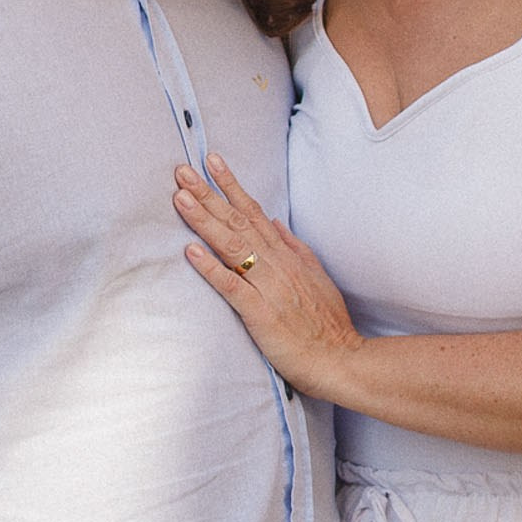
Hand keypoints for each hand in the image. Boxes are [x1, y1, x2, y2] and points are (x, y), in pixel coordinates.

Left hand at [174, 153, 362, 395]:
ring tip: (180, 198)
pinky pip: (232, 286)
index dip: (231, 186)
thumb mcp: (316, 277)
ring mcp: (269, 287)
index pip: (254, 212)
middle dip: (208, 194)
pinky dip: (211, 267)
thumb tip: (275, 221)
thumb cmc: (327, 325)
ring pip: (232, 247)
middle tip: (182, 171)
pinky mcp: (260, 313)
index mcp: (286, 256)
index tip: (211, 162)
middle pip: (237, 222)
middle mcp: (276, 265)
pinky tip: (190, 251)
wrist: (340, 360)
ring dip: (205, 221)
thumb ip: (295, 248)